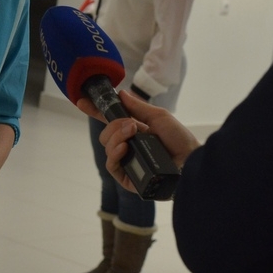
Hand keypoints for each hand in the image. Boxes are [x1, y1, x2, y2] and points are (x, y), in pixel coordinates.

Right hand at [76, 90, 199, 192]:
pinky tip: (124, 148)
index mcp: (135, 132)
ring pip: (107, 148)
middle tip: (131, 125)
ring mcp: (128, 162)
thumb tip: (121, 94)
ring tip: (132, 134)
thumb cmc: (180, 139)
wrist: (190, 161)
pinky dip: (114, 154)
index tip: (82, 101)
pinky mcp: (129, 178)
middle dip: (114, 126)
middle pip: (106, 134)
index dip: (96, 112)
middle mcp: (129, 147)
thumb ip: (138, 107)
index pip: (110, 122)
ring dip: (116, 137)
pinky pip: (111, 166)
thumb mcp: (158, 117)